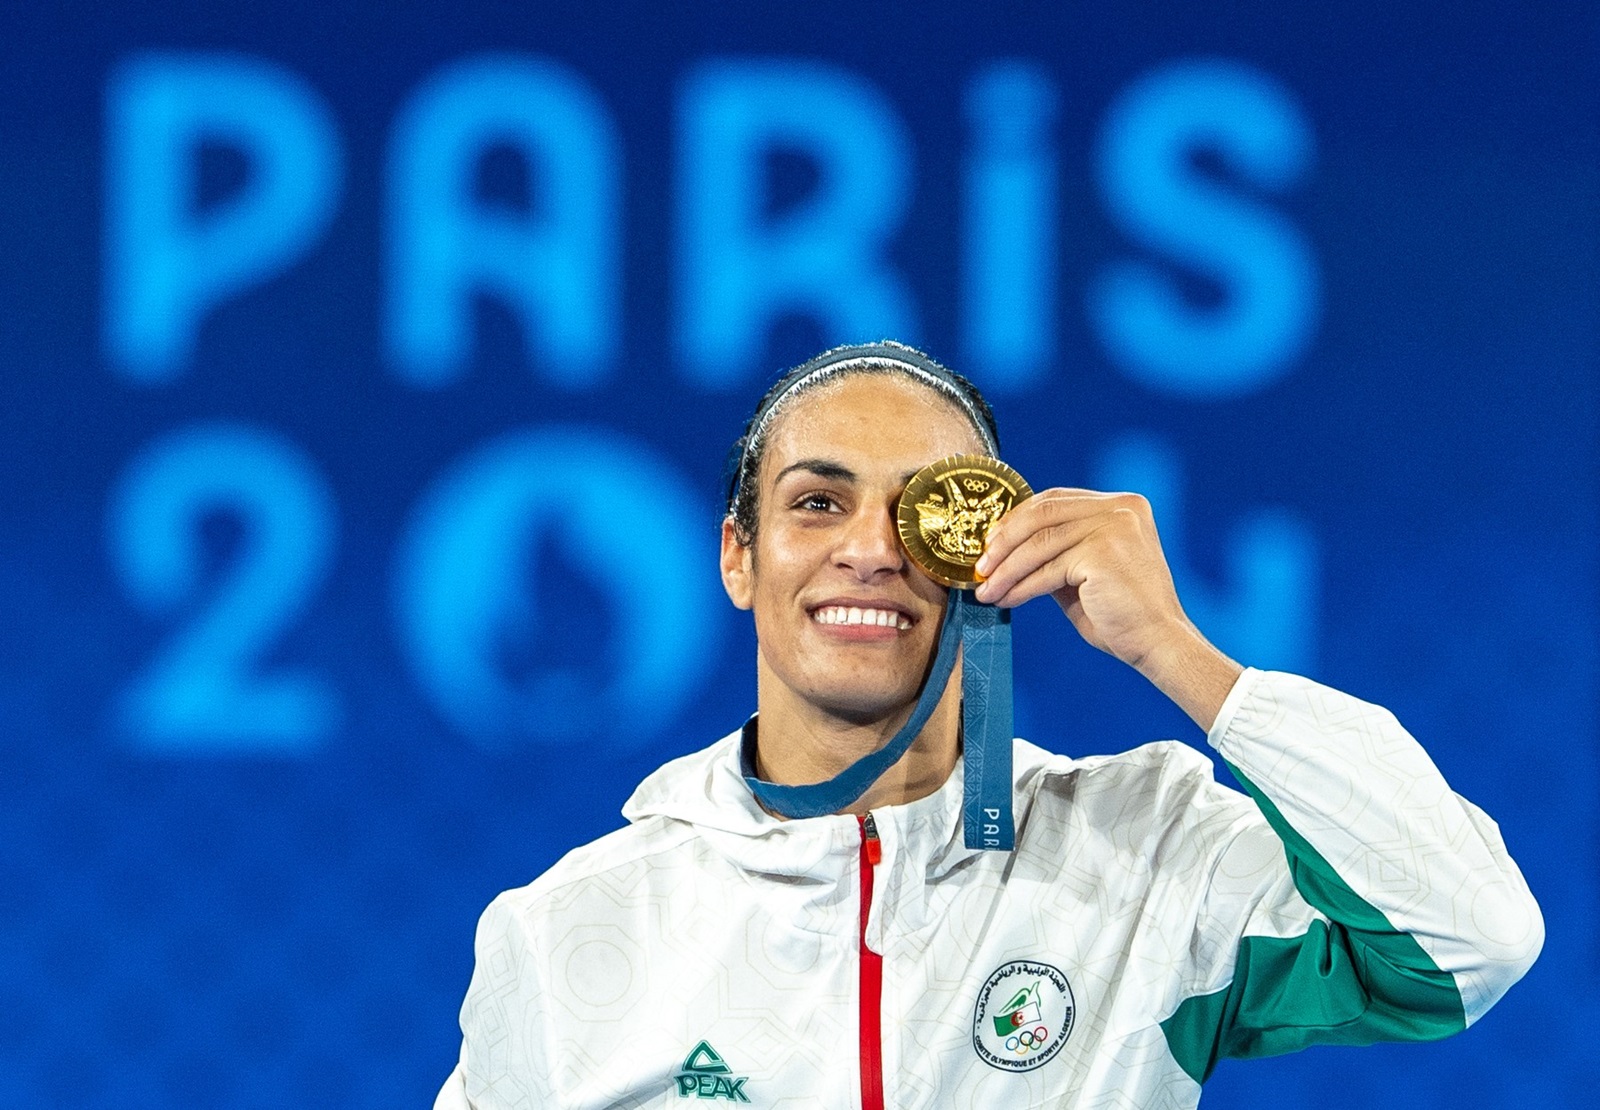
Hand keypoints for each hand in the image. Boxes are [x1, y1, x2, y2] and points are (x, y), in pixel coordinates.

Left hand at [971, 488, 1241, 728]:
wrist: (1158, 643)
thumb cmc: (1122, 614)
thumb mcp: (1085, 572)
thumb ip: (1056, 552)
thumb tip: (1005, 548)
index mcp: (1122, 505)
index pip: (1055, 499)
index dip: (1017, 519)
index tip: (991, 543)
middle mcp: (1121, 507)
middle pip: (1043, 513)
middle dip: (1004, 541)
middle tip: (981, 567)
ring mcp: (1114, 526)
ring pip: (1039, 543)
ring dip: (1006, 569)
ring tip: (986, 589)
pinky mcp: (1102, 551)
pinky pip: (1047, 568)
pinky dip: (1021, 585)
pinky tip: (1006, 599)